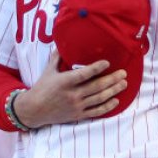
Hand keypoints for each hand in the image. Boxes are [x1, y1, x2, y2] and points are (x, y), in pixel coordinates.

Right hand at [13, 50, 127, 127]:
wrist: (34, 110)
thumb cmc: (42, 88)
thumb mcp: (48, 70)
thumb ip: (57, 57)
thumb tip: (63, 42)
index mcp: (65, 82)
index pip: (84, 74)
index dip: (96, 68)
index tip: (107, 62)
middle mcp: (72, 94)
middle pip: (96, 86)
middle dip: (112, 79)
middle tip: (123, 73)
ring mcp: (76, 106)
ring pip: (99, 98)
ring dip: (113, 91)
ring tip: (123, 84)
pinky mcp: (78, 115)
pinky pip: (96, 112)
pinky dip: (107, 107)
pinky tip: (116, 100)